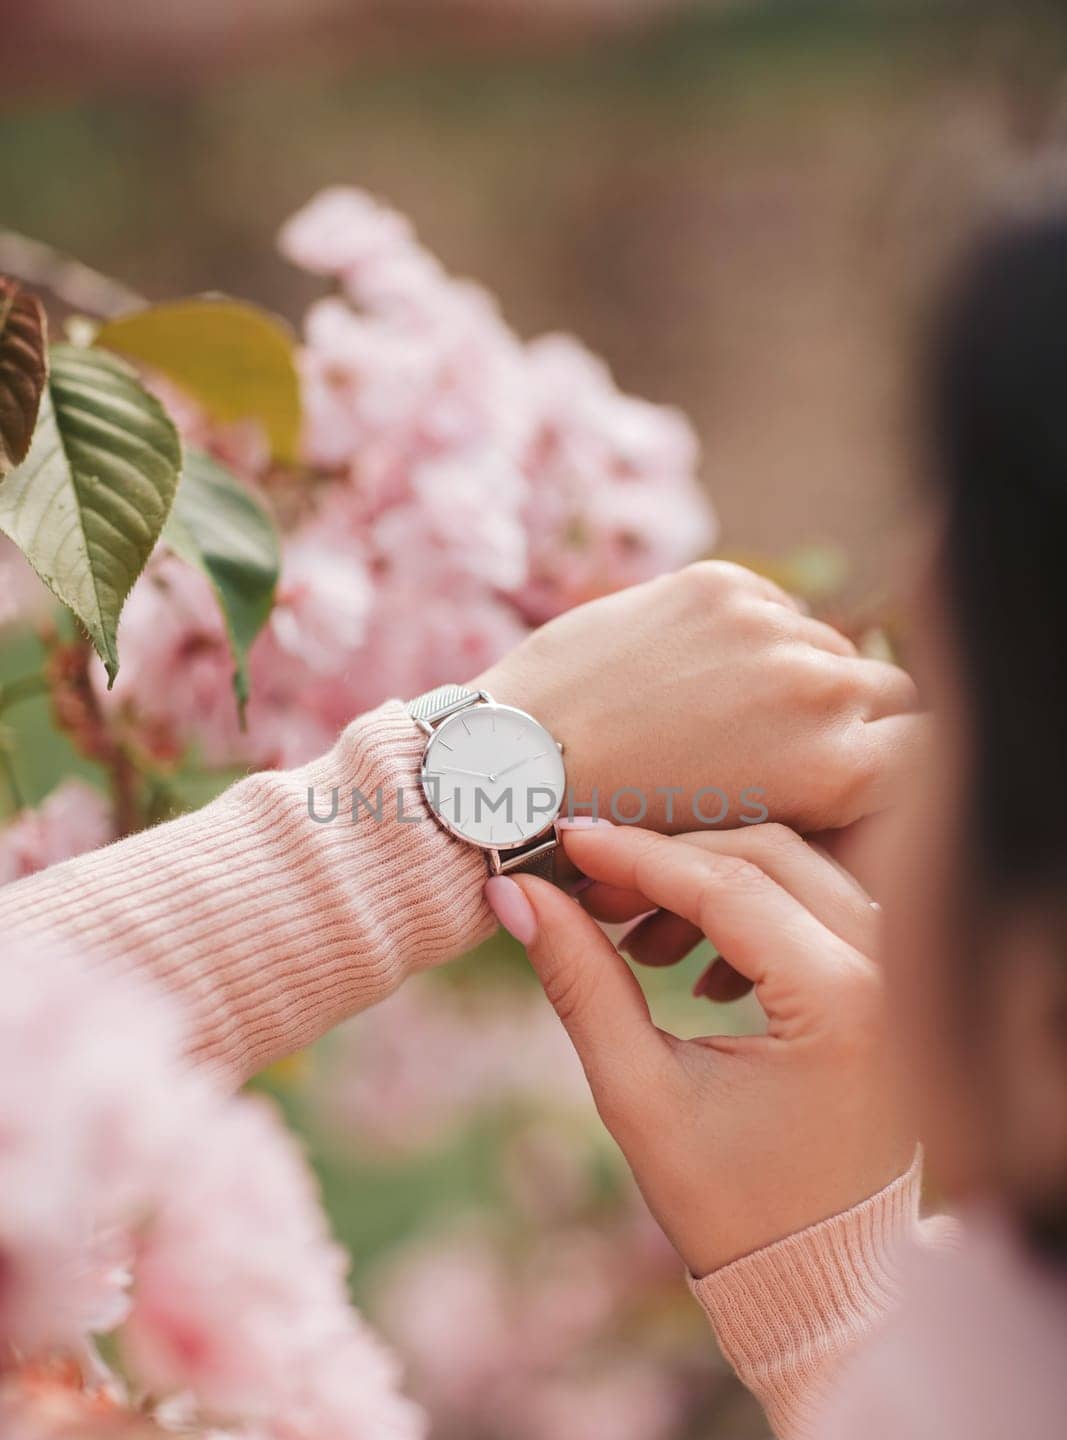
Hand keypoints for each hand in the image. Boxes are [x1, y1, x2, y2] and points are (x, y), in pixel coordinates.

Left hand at [477, 561, 918, 834]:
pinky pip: (772, 609)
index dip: (898, 770)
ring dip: (800, 676)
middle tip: (804, 748)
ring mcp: (768, 628)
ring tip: (736, 718)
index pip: (927, 750)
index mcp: (835, 768)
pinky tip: (693, 680)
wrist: (512, 771)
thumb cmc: (624, 837)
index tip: (860, 783)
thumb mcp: (744, 845)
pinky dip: (750, 639)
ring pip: (827, 645)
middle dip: (856, 720)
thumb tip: (866, 775)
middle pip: (889, 690)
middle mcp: (818, 689)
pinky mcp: (719, 586)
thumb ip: (818, 807)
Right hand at [490, 821, 913, 1276]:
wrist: (822, 1283)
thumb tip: (516, 895)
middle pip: (769, 855)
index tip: (564, 841)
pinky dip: (753, 915)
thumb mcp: (640, 1094)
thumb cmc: (731, 1208)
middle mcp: (889, 972)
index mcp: (840, 1001)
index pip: (727, 885)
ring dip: (710, 885)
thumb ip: (581, 982)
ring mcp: (902, 976)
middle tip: (588, 889)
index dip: (634, 856)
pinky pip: (821, 908)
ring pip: (798, 872)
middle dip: (669, 861)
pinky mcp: (895, 987)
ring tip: (634, 940)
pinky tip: (694, 969)